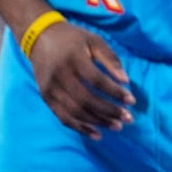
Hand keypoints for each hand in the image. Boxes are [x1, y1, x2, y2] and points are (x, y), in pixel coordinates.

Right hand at [28, 22, 133, 138]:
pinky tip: (97, 134)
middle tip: (128, 118)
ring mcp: (50, 89)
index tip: (132, 100)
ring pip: (75, 112)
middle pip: (86, 100)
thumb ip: (111, 59)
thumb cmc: (73, 39)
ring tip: (117, 126)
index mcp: (73, 59)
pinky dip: (81, 128)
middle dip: (109, 111)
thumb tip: (126, 81)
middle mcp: (59, 76)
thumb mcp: (94, 41)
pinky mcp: (46, 98)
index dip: (115, 92)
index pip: (97, 81)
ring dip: (98, 122)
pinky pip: (63, 118)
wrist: (40, 38)